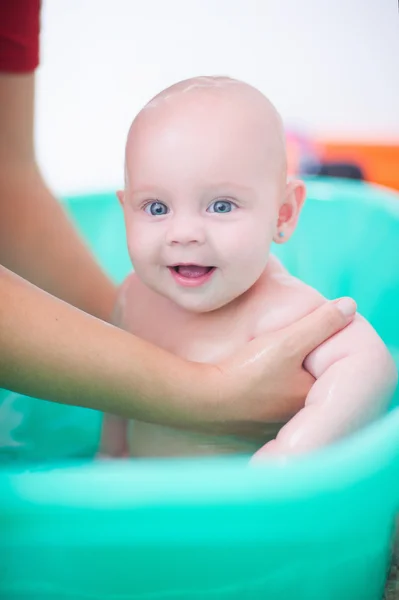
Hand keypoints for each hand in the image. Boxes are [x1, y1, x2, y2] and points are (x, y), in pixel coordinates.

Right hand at [210, 298, 356, 439]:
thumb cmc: (250, 371)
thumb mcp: (289, 341)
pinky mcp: (248, 424)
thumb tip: (350, 305)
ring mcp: (270, 423)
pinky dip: (264, 394)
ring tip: (275, 364)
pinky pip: (265, 406)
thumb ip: (320, 323)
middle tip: (295, 350)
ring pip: (286, 398)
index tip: (314, 340)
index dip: (323, 355)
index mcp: (309, 399)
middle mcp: (294, 417)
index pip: (327, 374)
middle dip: (305, 371)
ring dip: (284, 383)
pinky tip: (254, 383)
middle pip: (307, 387)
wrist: (203, 399)